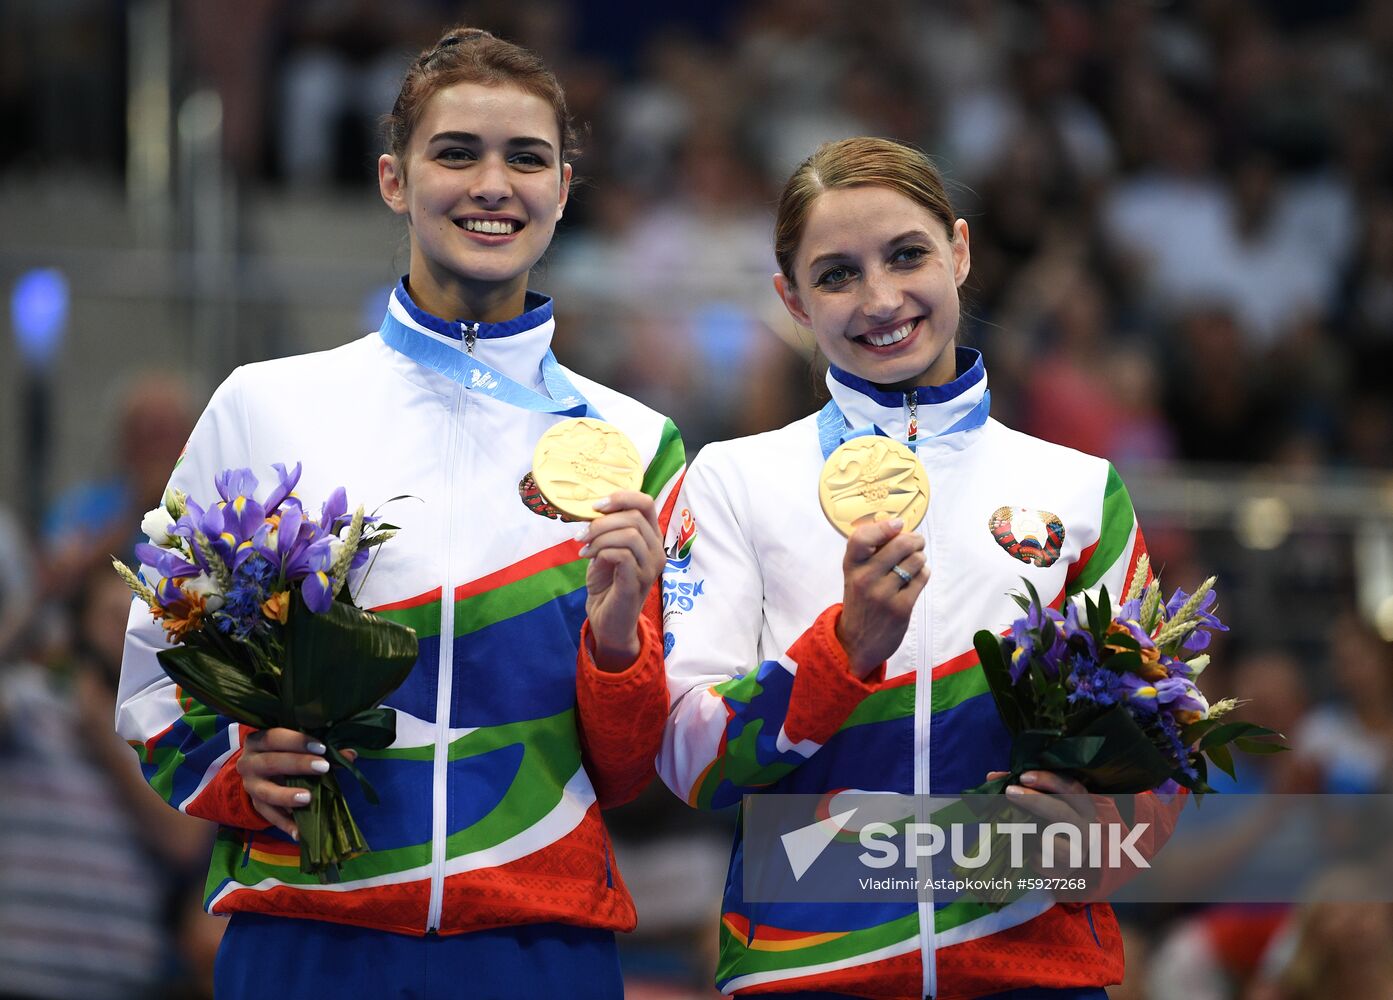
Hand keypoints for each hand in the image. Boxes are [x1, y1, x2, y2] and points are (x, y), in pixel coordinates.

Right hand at [238, 728, 333, 839]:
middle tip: (323, 767)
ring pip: (266, 792)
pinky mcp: (255, 805)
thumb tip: (350, 754)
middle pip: (271, 762)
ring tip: (308, 798)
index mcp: (258, 741)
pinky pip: (269, 816)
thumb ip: (322, 749)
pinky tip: (300, 832)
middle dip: (298, 764)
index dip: (297, 741)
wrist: (260, 771)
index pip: (274, 737)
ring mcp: (250, 786)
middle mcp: (248, 763)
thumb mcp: (298, 748)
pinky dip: (285, 824)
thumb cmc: (285, 752)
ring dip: (287, 796)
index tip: (321, 747)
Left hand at [581, 490, 664, 670]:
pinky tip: (591, 559)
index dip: (621, 497)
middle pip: (635, 516)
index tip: (595, 506)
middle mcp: (656, 550)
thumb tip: (592, 510)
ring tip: (584, 549)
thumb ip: (606, 530)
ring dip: (600, 537)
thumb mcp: (605, 550)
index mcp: (650, 538)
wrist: (607, 621)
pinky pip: (622, 555)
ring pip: (630, 534)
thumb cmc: (607, 585)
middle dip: (602, 521)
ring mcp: (650, 567)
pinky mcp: (638, 582)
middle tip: (582, 534)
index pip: (646, 503)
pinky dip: (602, 552)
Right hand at [835, 518, 927, 676]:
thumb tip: (899, 526)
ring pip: (915, 560)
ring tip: (915, 563)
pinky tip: (917, 577)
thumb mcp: (855, 575)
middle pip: (899, 544)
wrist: (856, 643)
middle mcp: (865, 578)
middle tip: (917, 542)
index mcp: (851, 566)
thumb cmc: (860, 602)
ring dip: (920, 558)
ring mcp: (883, 594)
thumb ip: (870, 553)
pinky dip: (923, 574)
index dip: (883, 527)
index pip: (861, 538)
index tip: (898, 524)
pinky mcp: (901, 607)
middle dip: (915, 540)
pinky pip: (922, 578)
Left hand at [988, 768, 1097, 891]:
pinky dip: (1031, 855)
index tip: (1024, 776)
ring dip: (1031, 833)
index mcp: (1082, 805)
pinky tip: (1030, 853)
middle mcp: (1086, 826)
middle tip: (1009, 791)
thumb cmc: (1047, 824)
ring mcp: (1079, 850)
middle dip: (1034, 800)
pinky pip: (1042, 860)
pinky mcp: (1067, 870)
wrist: (1060, 861)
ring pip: (1051, 838)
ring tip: (1023, 832)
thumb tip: (992, 776)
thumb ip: (1020, 787)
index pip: (1071, 787)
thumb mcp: (1039, 803)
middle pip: (1062, 812)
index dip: (1048, 780)